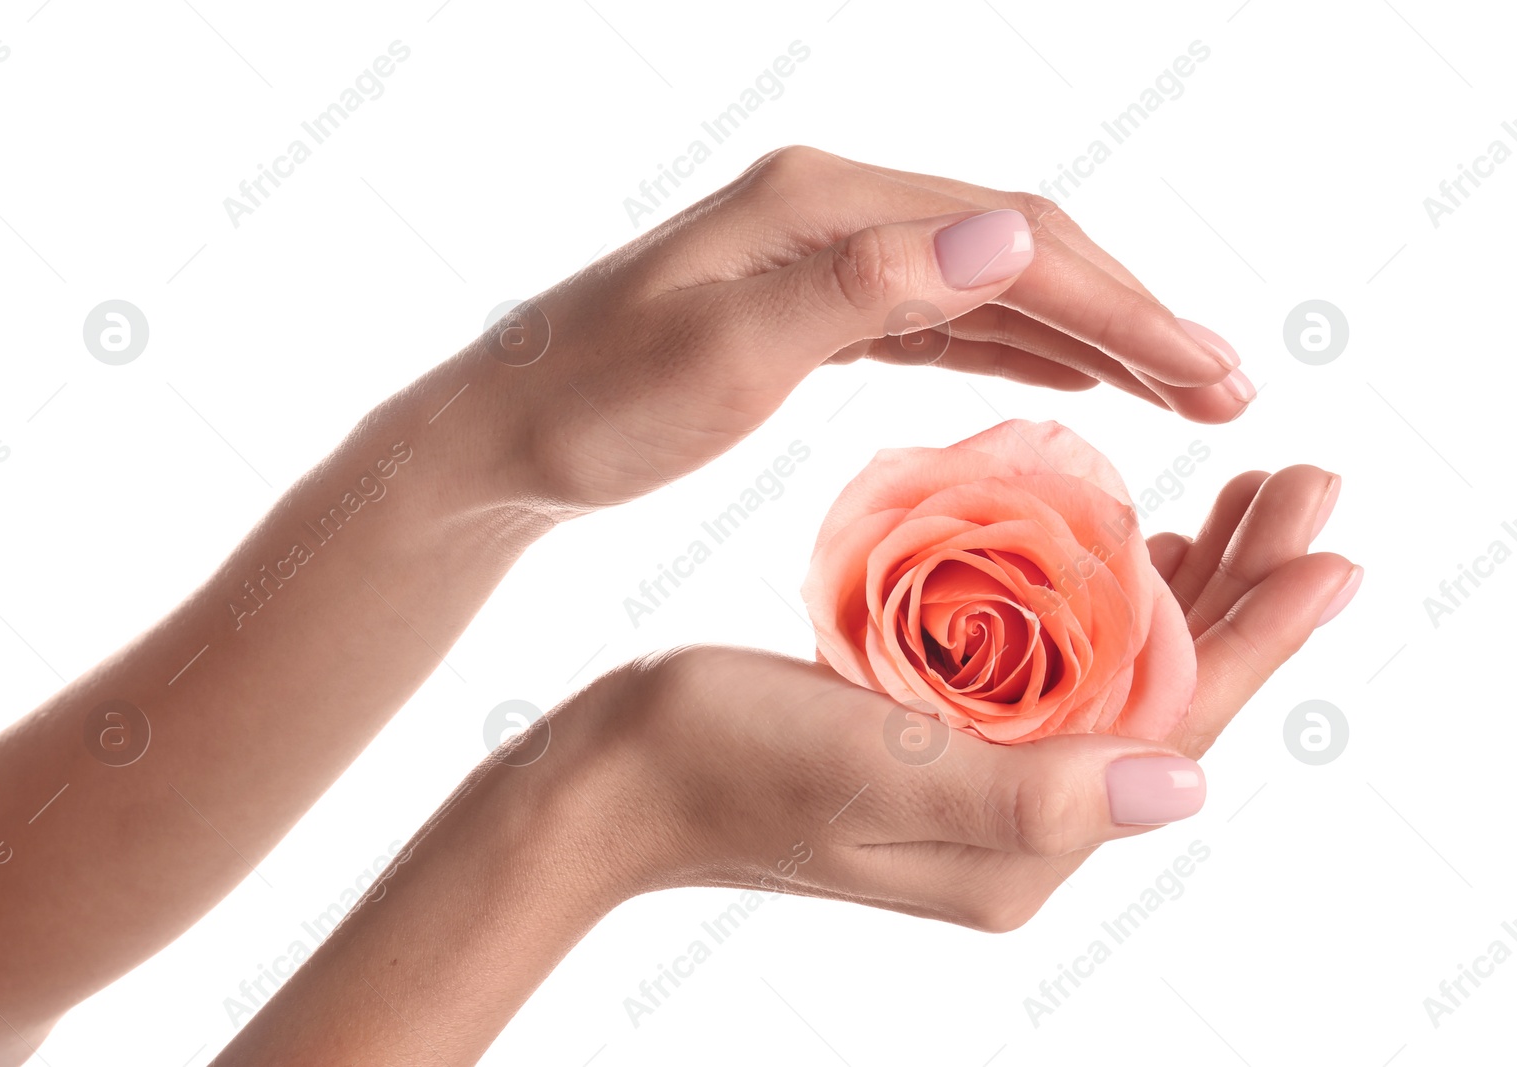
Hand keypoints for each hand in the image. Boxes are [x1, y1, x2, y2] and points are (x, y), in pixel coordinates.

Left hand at [460, 145, 1254, 513]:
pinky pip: (939, 316)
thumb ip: (861, 291)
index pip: (1014, 240)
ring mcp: (826, 253)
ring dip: (1088, 330)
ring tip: (1180, 390)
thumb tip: (1007, 236)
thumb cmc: (596, 407)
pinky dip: (1014, 341)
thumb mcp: (722, 355)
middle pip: (1019, 249)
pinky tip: (1066, 370)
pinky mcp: (812, 304)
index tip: (1212, 376)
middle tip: (1228, 391)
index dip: (1126, 306)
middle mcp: (836, 210)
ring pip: (988, 283)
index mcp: (825, 205)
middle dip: (1131, 315)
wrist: (505, 433)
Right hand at [579, 464, 1353, 929]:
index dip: (1262, 632)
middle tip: (1302, 482)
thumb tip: (1187, 785)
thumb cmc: (721, 762)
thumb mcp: (872, 772)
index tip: (1333, 541)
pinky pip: (1058, 671)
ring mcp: (986, 787)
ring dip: (1189, 584)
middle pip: (1171, 696)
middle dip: (1244, 589)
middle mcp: (1025, 827)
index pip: (1179, 727)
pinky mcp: (946, 746)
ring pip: (1123, 675)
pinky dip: (1103, 599)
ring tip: (1241, 494)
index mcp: (1025, 844)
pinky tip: (1124, 542)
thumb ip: (1029, 796)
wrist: (611, 782)